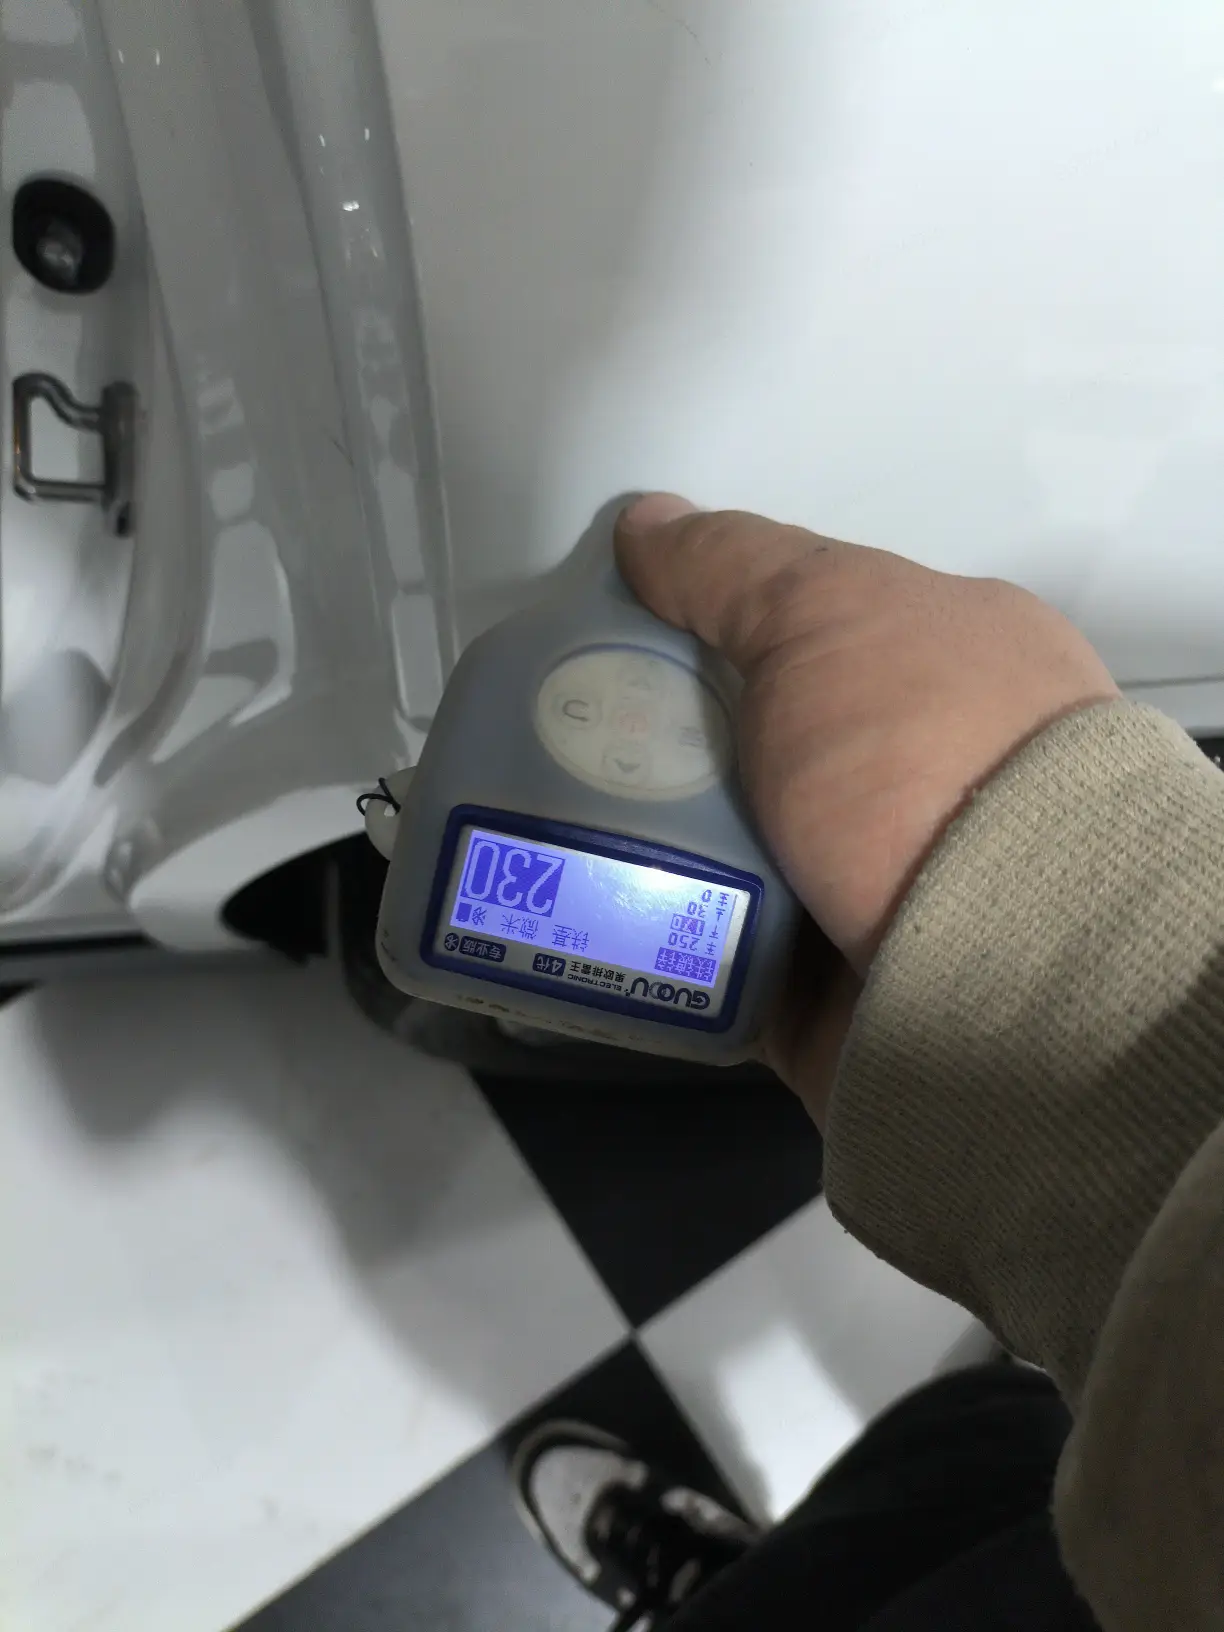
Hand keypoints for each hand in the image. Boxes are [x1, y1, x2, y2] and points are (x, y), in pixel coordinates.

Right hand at [616, 495, 1118, 1123]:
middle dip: (662, 755)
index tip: (616, 653)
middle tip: (564, 757)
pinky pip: (725, 960)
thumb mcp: (828, 613)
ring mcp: (880, 886)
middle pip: (755, 751)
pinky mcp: (834, 988)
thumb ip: (733, 566)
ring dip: (652, 855)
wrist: (1003, 956)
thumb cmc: (921, 755)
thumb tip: (649, 522)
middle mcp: (918, 775)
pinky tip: (591, 925)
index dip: (703, 634)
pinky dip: (664, 946)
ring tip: (554, 844)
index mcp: (940, 665)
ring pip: (733, 858)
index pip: (802, 633)